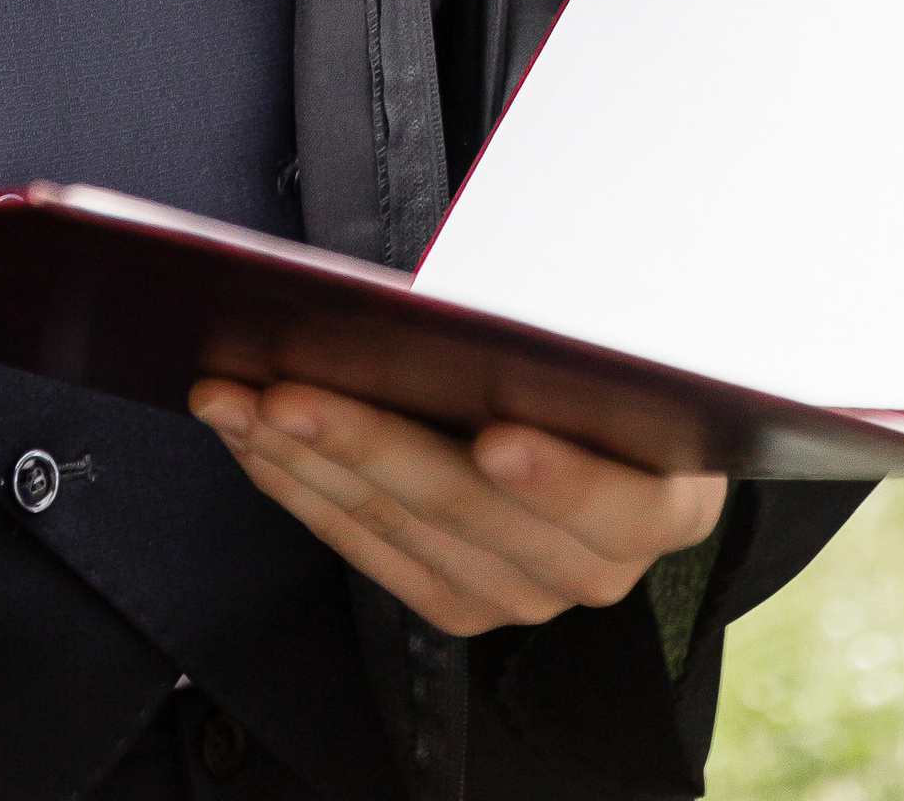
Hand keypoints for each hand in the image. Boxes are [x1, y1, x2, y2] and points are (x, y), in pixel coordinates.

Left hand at [189, 380, 724, 637]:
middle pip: (473, 511)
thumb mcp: (605, 330)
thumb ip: (563, 327)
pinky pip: (365, 548)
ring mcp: (522, 593)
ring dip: (305, 459)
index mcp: (667, 499)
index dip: (556, 476)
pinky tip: (249, 434)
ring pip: (401, 528)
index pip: (616, 502)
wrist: (614, 425)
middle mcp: (596, 566)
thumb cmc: (601, 356)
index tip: (497, 437)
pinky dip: (298, 487)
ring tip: (237, 398)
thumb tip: (464, 301)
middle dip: (369, 445)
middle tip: (291, 393)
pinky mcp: (456, 601)